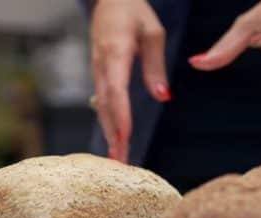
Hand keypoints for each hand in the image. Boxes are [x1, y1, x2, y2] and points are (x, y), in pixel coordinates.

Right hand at [90, 0, 170, 162]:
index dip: (120, 115)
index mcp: (115, 52)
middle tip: (120, 160)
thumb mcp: (153, 33)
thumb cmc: (133, 12)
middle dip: (113, 133)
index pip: (116, 89)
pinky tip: (115, 137)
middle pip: (105, 104)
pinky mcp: (98, 72)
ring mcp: (97, 69)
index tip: (125, 136)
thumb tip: (163, 96)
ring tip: (117, 157)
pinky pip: (102, 100)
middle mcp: (102, 64)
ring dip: (109, 131)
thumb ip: (155, 65)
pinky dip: (109, 120)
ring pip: (102, 105)